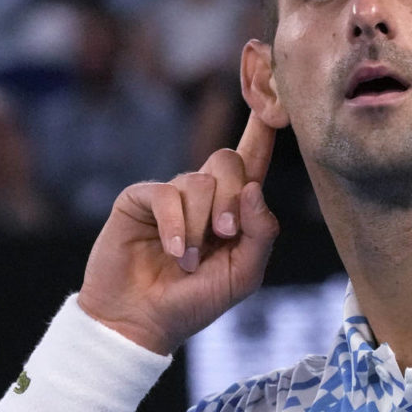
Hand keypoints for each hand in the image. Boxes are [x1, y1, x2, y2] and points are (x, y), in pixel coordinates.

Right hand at [77, 112, 278, 353]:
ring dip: (200, 226)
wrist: (142, 322)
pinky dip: (177, 225)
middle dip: (233, 199)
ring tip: (189, 261)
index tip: (271, 89)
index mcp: (235, 207)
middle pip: (229, 161)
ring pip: (200, 181)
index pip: (253, 155)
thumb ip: (260, 233)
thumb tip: (256, 188)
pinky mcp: (140, 199)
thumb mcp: (244, 274)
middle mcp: (205, 194)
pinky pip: (167, 194)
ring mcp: (172, 195)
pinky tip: (176, 252)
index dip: (262, 124)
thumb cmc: (195, 300)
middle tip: (225, 235)